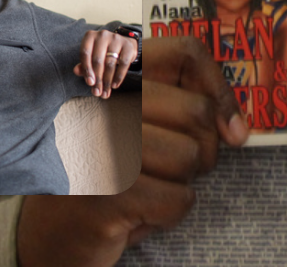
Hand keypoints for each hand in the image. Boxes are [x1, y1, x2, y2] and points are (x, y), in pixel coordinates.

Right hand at [19, 36, 248, 266]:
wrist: (49, 234)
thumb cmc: (106, 175)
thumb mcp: (139, 127)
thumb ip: (183, 108)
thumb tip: (238, 131)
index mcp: (108, 75)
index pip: (183, 52)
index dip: (217, 86)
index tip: (229, 125)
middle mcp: (99, 102)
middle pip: (196, 110)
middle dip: (203, 149)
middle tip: (174, 168)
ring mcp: (99, 145)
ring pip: (191, 156)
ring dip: (181, 183)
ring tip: (148, 187)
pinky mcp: (106, 194)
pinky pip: (179, 200)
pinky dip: (170, 214)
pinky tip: (139, 213)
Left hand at [73, 29, 137, 98]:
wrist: (124, 45)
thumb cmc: (103, 53)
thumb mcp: (91, 56)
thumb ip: (83, 65)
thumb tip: (76, 71)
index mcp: (90, 36)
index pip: (85, 54)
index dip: (86, 69)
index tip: (89, 83)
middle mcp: (103, 35)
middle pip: (98, 60)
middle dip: (97, 79)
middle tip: (97, 92)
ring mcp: (116, 39)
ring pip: (110, 63)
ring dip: (107, 81)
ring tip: (105, 92)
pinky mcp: (128, 46)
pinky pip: (123, 64)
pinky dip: (119, 77)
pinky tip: (115, 85)